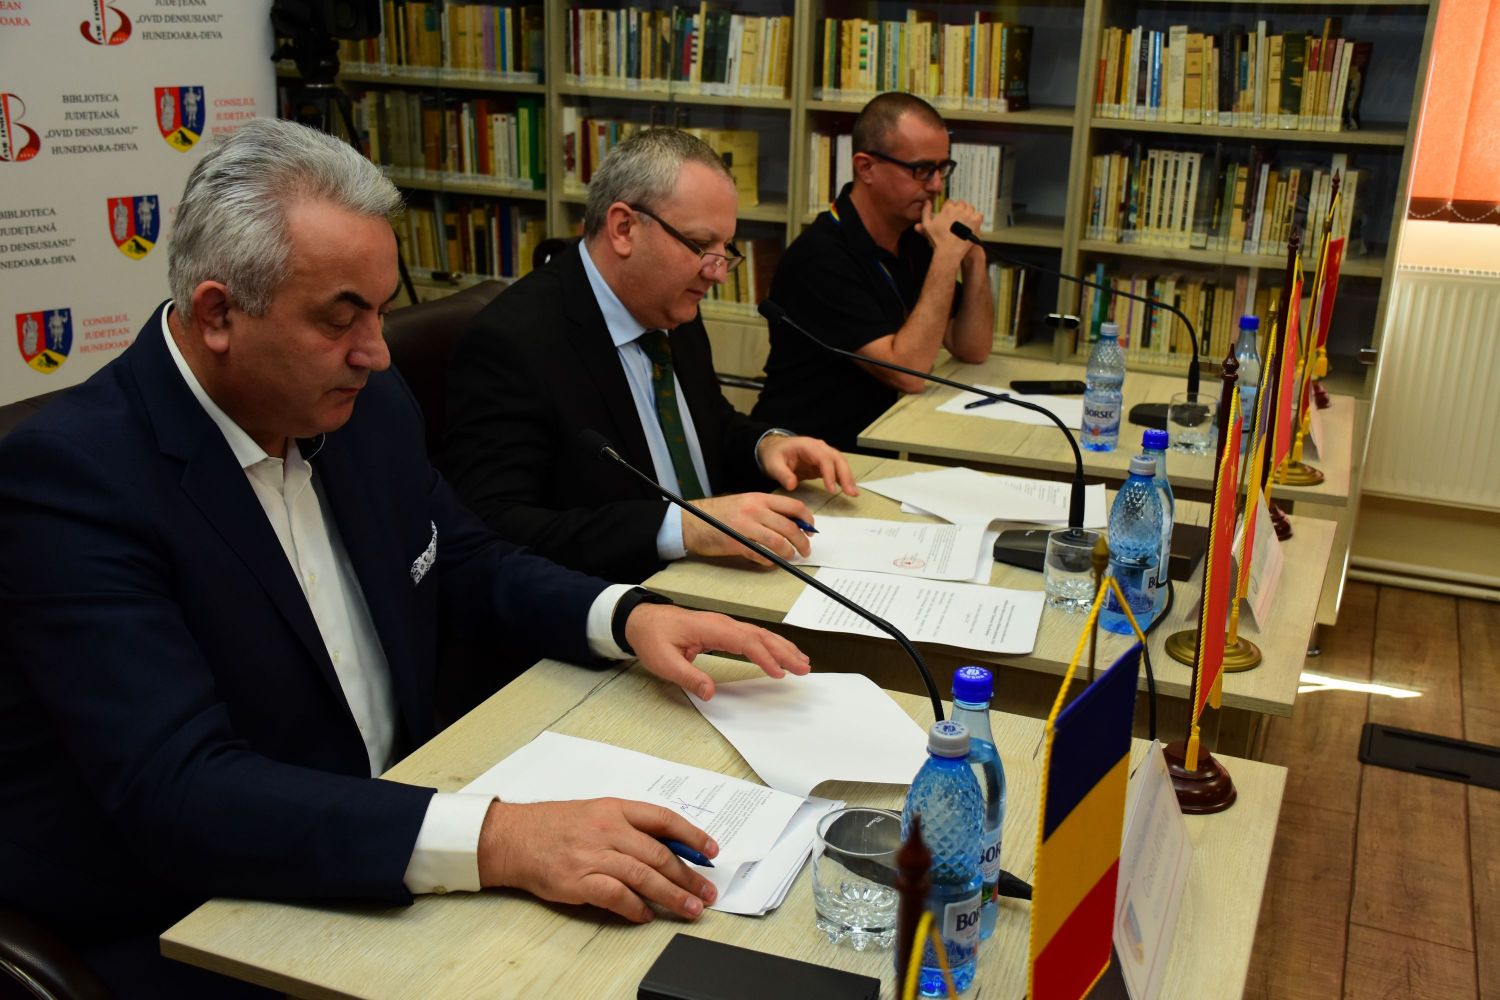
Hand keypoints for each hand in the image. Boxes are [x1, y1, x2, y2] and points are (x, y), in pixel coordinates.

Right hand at [478, 798, 717, 921]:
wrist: (513, 837)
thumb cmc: (553, 826)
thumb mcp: (595, 812)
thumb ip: (629, 826)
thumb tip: (666, 848)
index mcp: (615, 809)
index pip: (664, 820)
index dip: (693, 836)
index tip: (711, 851)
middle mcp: (609, 829)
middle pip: (660, 854)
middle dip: (689, 875)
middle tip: (707, 891)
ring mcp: (594, 855)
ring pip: (645, 876)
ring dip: (672, 895)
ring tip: (690, 908)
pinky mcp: (579, 880)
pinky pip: (616, 895)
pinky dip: (635, 907)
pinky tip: (647, 915)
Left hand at [623, 602, 810, 699]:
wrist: (642, 620)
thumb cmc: (652, 636)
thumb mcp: (664, 662)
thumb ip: (688, 676)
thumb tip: (710, 692)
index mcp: (710, 628)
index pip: (745, 641)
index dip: (764, 657)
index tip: (778, 672)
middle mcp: (722, 624)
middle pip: (760, 636)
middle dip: (784, 652)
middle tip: (803, 668)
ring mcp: (724, 626)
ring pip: (760, 634)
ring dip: (782, 647)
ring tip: (801, 662)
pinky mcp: (723, 631)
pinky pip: (752, 636)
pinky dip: (770, 644)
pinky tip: (781, 653)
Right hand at [682, 491, 814, 563]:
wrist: (692, 521)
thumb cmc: (719, 514)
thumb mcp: (746, 504)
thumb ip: (767, 512)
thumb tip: (792, 524)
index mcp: (759, 499)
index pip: (793, 506)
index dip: (807, 520)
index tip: (811, 530)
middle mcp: (754, 510)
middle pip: (790, 527)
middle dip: (802, 542)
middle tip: (805, 550)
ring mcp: (745, 526)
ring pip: (778, 541)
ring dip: (788, 553)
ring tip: (790, 557)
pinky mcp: (736, 543)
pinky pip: (761, 554)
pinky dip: (770, 560)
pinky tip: (770, 561)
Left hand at [757, 433, 860, 497]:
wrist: (774, 449)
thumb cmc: (774, 455)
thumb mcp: (773, 464)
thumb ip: (782, 474)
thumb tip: (792, 485)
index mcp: (807, 446)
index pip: (823, 458)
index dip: (829, 473)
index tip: (831, 489)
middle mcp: (819, 447)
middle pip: (837, 459)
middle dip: (845, 475)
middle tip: (850, 492)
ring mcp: (823, 454)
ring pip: (840, 464)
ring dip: (848, 478)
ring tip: (853, 493)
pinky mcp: (823, 463)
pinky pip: (837, 469)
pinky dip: (844, 479)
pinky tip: (849, 490)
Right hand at [916, 199, 983, 264]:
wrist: (949, 251)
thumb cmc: (938, 240)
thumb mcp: (926, 225)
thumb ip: (926, 211)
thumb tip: (927, 202)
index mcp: (948, 208)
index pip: (950, 202)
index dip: (950, 208)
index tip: (950, 214)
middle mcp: (958, 209)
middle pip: (961, 203)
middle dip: (959, 209)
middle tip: (958, 218)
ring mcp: (968, 214)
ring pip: (970, 207)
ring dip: (968, 212)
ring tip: (965, 221)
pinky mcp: (976, 221)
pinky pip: (979, 214)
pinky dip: (976, 218)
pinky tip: (972, 224)